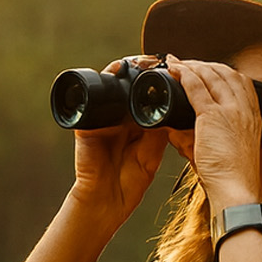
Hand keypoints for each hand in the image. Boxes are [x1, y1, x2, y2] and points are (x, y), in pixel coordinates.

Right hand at [69, 59, 168, 227]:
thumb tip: (175, 108)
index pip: (145, 99)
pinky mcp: (86, 125)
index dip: (156, 86)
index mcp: (135, 127)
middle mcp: (118, 120)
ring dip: (121, 73)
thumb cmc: (129, 182)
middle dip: (139, 74)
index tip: (172, 70)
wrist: (106, 202)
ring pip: (111, 90)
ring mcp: (102, 121)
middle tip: (154, 58)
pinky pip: (91, 101)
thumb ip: (159, 132)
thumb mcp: (151, 153)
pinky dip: (102, 84)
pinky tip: (114, 73)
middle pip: (128, 90)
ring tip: (135, 61)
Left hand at [167, 56, 261, 206]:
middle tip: (187, 63)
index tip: (206, 70)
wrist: (236, 191)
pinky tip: (175, 70)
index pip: (241, 82)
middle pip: (226, 73)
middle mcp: (246, 109)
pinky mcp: (214, 116)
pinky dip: (184, 74)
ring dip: (193, 65)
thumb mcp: (222, 151)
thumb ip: (197, 137)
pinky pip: (196, 86)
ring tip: (177, 63)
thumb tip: (173, 129)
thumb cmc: (230, 178)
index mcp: (253, 117)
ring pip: (211, 75)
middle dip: (205, 64)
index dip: (221, 71)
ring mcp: (232, 110)